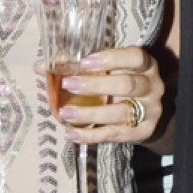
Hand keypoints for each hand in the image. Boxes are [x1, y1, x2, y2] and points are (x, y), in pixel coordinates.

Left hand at [41, 46, 164, 144]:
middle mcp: (152, 86)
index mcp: (146, 65)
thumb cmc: (121, 85)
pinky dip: (91, 135)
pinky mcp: (142, 132)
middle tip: (68, 85)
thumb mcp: (109, 71)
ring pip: (120, 112)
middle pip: (127, 84)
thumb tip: (40, 66)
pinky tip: (72, 134)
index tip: (85, 62)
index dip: (112, 58)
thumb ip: (78, 67)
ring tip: (65, 113)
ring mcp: (150, 111)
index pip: (135, 57)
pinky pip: (115, 134)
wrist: (146, 114)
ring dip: (90, 113)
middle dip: (96, 85)